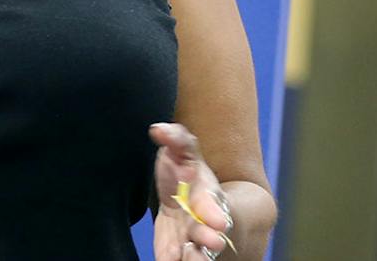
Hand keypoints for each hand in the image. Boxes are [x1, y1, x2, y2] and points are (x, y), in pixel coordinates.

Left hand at [151, 122, 233, 259]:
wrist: (181, 193)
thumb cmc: (183, 168)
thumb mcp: (181, 149)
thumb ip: (175, 138)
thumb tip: (158, 130)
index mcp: (207, 194)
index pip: (213, 204)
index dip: (215, 212)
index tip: (218, 222)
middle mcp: (202, 220)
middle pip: (210, 233)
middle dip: (211, 238)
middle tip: (214, 243)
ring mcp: (190, 237)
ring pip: (197, 252)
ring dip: (195, 257)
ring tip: (189, 258)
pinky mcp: (175, 249)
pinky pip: (174, 258)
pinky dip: (172, 260)